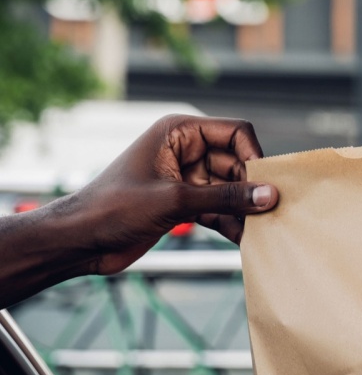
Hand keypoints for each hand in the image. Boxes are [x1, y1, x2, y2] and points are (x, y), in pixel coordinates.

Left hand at [68, 114, 276, 273]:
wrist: (80, 240)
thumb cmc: (115, 208)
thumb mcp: (175, 201)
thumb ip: (226, 197)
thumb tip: (269, 195)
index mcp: (178, 133)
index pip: (235, 133)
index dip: (254, 156)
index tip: (267, 186)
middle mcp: (186, 151)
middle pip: (238, 164)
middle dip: (252, 189)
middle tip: (269, 216)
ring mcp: (187, 178)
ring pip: (231, 190)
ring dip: (244, 211)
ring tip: (259, 232)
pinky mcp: (185, 204)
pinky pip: (220, 209)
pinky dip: (232, 224)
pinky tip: (243, 242)